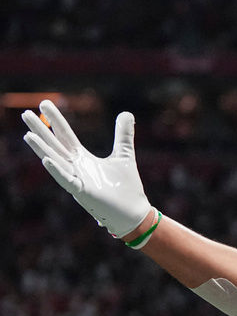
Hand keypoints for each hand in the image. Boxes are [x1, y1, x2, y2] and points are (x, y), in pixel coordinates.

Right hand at [21, 100, 151, 237]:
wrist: (133, 212)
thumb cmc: (126, 187)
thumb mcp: (124, 154)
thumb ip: (123, 135)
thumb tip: (126, 113)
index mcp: (82, 159)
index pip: (65, 135)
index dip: (55, 120)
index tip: (44, 103)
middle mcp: (75, 168)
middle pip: (54, 145)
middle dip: (41, 130)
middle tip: (25, 114)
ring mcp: (77, 180)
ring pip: (55, 161)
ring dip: (42, 149)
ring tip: (28, 135)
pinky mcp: (83, 193)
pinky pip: (67, 181)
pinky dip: (57, 170)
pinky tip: (46, 160)